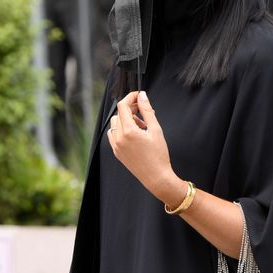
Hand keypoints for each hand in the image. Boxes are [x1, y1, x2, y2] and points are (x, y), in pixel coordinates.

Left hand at [107, 90, 186, 205]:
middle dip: (131, 108)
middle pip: (119, 113)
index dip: (131, 97)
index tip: (139, 96)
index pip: (123, 106)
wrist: (156, 177)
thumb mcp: (156, 130)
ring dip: (126, 119)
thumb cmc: (158, 155)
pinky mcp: (116, 152)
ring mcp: (115, 146)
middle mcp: (119, 138)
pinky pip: (114, 134)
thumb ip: (147, 111)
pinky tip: (134, 134)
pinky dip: (122, 129)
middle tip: (144, 111)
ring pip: (115, 123)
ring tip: (141, 125)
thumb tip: (142, 96)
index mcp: (128, 132)